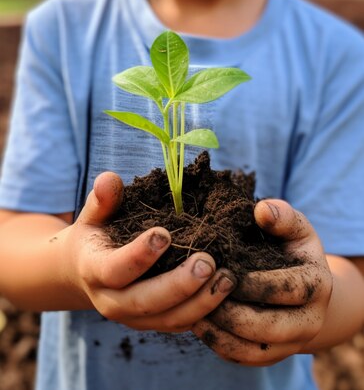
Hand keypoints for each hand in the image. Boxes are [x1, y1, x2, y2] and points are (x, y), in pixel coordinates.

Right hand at [61, 171, 236, 331]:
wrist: (85, 272)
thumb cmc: (97, 234)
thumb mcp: (94, 215)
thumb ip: (102, 199)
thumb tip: (109, 179)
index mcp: (94, 271)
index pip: (115, 269)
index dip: (139, 255)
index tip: (165, 234)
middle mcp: (111, 301)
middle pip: (146, 301)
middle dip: (179, 285)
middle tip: (207, 262)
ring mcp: (133, 318)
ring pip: (168, 319)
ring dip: (200, 301)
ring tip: (227, 277)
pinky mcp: (153, 323)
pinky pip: (180, 324)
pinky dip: (204, 312)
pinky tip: (225, 291)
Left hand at [192, 199, 332, 365]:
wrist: (303, 286)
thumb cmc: (292, 247)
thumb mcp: (294, 227)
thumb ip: (282, 216)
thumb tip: (262, 211)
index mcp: (318, 286)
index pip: (285, 289)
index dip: (252, 282)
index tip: (222, 269)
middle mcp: (309, 321)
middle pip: (268, 327)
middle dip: (231, 312)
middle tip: (201, 292)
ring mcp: (291, 344)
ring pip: (253, 350)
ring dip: (220, 331)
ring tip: (193, 309)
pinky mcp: (271, 356)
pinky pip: (242, 357)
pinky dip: (218, 343)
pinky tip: (197, 322)